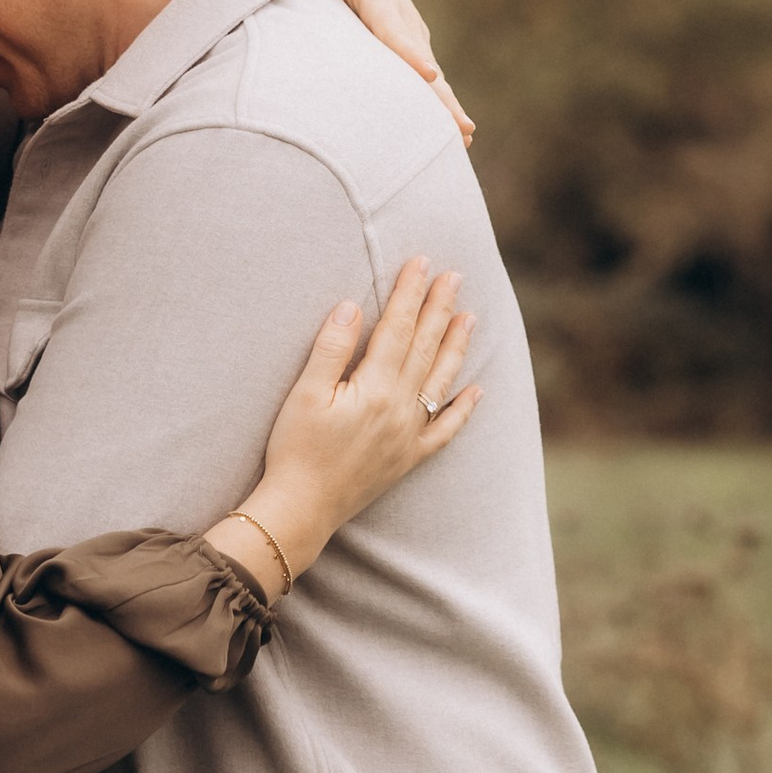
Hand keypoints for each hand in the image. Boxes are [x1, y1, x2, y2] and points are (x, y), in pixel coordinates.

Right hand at [211, 258, 480, 588]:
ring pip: (440, 381)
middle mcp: (401, 409)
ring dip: (455, 346)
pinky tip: (476, 391)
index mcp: (375, 388)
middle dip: (438, 309)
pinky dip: (463, 410)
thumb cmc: (294, 450)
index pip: (398, 328)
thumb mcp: (304, 394)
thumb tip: (353, 307)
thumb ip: (332, 349)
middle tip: (454, 276)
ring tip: (469, 316)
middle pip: (425, 348)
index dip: (409, 293)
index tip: (421, 263)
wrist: (302, 509)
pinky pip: (444, 430)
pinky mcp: (408, 458)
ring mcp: (409, 435)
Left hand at [304, 0, 474, 142]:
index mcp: (382, 1)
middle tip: (462, 127)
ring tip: (464, 138)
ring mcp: (412, 37)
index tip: (428, 75)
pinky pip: (424, 80)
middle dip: (442, 96)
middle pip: (423, 63)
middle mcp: (404, 22)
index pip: (393, 31)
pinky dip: (436, 104)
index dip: (410, 54)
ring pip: (430, 77)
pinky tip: (448, 134)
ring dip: (446, 107)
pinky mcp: (411, 48)